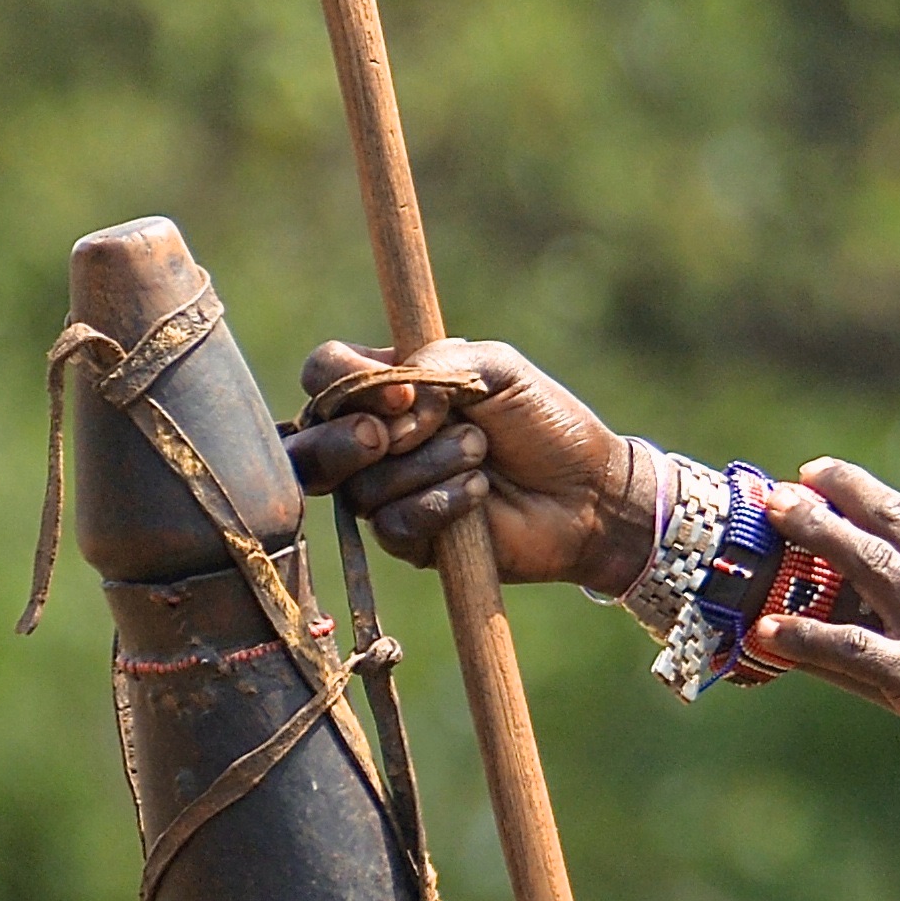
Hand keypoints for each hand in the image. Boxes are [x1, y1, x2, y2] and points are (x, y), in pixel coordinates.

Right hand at [285, 338, 650, 588]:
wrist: (589, 488)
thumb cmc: (545, 423)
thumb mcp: (497, 368)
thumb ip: (436, 361)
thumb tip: (392, 395)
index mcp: (388, 389)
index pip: (324, 373)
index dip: (345, 379)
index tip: (406, 389)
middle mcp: (377, 439)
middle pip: (310, 442)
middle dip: (350, 437)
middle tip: (403, 432)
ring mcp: (389, 491)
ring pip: (361, 486)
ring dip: (426, 464)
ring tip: (480, 452)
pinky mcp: (411, 539)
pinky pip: (392, 525)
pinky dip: (438, 503)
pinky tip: (479, 493)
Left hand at [755, 461, 899, 823]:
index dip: (890, 498)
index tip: (853, 484)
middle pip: (897, 522)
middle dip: (843, 493)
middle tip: (796, 478)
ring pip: (869, 565)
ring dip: (815, 533)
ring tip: (772, 514)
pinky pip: (854, 651)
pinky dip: (806, 637)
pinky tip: (767, 630)